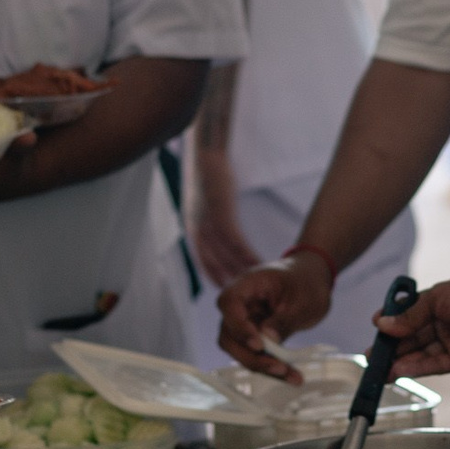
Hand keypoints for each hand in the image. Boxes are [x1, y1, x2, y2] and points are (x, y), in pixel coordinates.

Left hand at [184, 161, 261, 288]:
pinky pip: (235, 240)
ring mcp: (208, 221)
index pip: (201, 259)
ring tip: (257, 283)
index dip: (212, 274)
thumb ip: (204, 217)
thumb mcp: (200, 200)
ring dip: (241, 269)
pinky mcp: (221, 213)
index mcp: (191, 226)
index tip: (225, 286)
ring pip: (226, 254)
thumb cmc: (206, 174)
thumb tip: (213, 229)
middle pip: (212, 262)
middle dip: (227, 278)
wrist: (205, 154)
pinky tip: (258, 263)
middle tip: (243, 295)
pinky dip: (246, 253)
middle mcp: (196, 228)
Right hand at [218, 253, 334, 379]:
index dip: (238, 326)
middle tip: (278, 367)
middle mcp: (241, 305)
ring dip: (261, 365)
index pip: (229, 303)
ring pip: (239, 350)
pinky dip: (271, 367)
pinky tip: (292, 376)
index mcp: (248, 285)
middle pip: (229, 334)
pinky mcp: (255, 337)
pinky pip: (255, 355)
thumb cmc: (306, 282)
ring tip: (290, 375)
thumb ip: (284, 319)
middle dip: (250, 355)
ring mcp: (245, 322)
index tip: (258, 344)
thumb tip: (268, 340)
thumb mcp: (303, 300)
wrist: (312, 281)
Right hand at [378, 268, 449, 375]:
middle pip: (411, 336)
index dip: (391, 321)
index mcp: (438, 301)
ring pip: (419, 353)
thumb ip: (411, 315)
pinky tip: (397, 371)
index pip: (408, 313)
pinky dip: (414, 368)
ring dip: (399, 361)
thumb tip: (383, 324)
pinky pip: (432, 365)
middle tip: (369, 356)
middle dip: (391, 346)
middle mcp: (443, 322)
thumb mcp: (438, 299)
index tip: (375, 327)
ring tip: (378, 369)